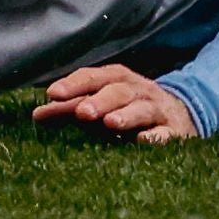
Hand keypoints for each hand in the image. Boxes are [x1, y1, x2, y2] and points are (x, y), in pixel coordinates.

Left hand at [32, 63, 198, 143]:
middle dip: (100, 100)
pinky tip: (144, 141)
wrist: (181, 115)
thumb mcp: (103, 103)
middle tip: (82, 112)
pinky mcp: (174, 132)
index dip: (74, 84)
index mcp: (117, 79)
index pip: (94, 77)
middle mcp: (138, 90)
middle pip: (118, 91)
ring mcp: (157, 110)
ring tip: (110, 123)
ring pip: (142, 109)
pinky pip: (166, 134)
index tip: (53, 94)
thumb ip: (72, 108)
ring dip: (126, 114)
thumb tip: (37, 115)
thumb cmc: (130, 108)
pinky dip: (156, 137)